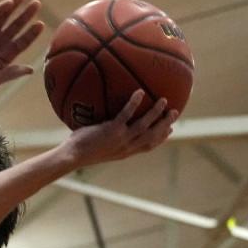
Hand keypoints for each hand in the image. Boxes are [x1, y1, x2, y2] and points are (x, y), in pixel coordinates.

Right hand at [0, 0, 43, 88]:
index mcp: (7, 54)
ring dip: (15, 7)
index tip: (40, 24)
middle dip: (26, 15)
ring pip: (5, 18)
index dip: (31, 33)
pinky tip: (8, 3)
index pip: (23, 41)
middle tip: (37, 4)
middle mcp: (0, 41)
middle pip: (17, 26)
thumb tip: (31, 70)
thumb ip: (12, 73)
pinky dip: (0, 9)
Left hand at [63, 91, 177, 167]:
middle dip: (165, 124)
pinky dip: (134, 103)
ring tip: (164, 100)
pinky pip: (126, 114)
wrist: (72, 156)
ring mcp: (121, 138)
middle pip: (153, 136)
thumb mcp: (98, 147)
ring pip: (145, 125)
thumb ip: (106, 139)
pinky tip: (140, 92)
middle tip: (175, 113)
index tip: (170, 130)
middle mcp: (127, 147)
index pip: (148, 146)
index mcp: (125, 152)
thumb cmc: (79, 150)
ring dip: (156, 113)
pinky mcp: (112, 130)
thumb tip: (102, 127)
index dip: (161, 138)